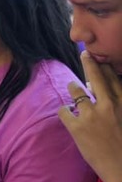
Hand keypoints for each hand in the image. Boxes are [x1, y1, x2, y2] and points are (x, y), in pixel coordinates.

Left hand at [58, 52, 121, 181]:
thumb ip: (118, 104)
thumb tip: (105, 94)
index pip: (114, 77)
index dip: (106, 66)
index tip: (100, 58)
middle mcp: (109, 104)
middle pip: (96, 76)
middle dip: (89, 62)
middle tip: (85, 54)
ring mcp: (92, 114)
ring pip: (76, 90)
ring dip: (73, 88)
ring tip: (73, 87)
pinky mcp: (77, 127)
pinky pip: (64, 111)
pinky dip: (64, 111)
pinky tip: (67, 113)